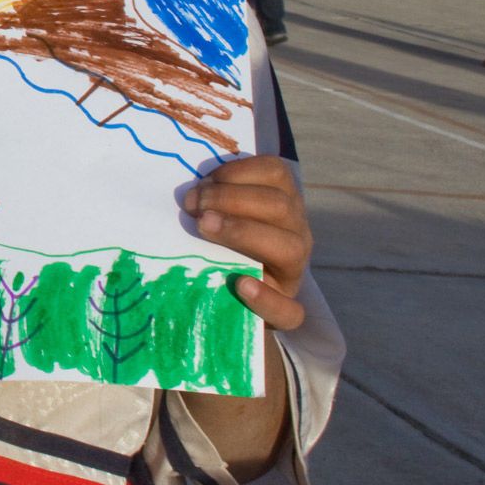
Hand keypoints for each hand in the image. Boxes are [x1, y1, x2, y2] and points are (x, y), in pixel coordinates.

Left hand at [183, 156, 311, 330]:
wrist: (228, 298)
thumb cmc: (219, 244)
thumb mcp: (220, 214)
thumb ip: (212, 199)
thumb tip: (188, 192)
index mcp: (283, 202)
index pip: (276, 172)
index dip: (237, 172)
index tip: (201, 182)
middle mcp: (296, 232)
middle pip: (279, 205)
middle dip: (230, 199)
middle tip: (192, 205)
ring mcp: (294, 272)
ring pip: (290, 248)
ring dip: (243, 232)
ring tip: (204, 228)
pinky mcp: (288, 311)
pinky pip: (291, 310)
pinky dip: (266, 298)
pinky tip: (241, 285)